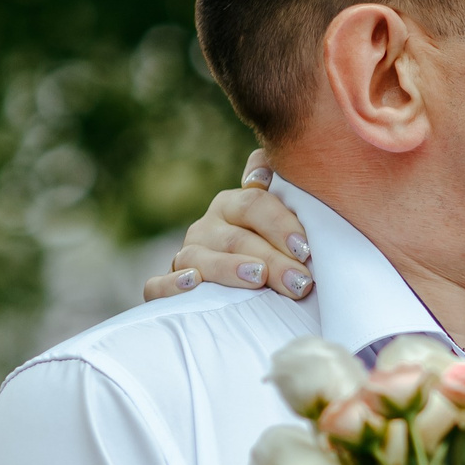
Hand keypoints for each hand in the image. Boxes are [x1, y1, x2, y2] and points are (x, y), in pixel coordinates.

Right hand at [140, 150, 316, 301]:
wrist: (246, 291)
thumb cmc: (277, 255)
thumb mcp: (285, 224)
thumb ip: (284, 195)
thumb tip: (264, 173)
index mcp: (236, 205)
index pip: (255, 203)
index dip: (280, 225)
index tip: (305, 250)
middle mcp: (209, 226)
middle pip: (236, 238)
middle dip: (271, 259)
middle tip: (299, 281)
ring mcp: (188, 253)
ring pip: (200, 259)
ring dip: (230, 269)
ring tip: (257, 278)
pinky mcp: (171, 283)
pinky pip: (159, 283)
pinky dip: (172, 284)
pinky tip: (194, 283)